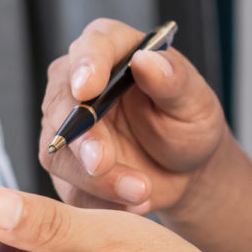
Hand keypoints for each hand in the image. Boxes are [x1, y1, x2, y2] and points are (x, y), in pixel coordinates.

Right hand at [41, 18, 227, 215]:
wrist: (184, 168)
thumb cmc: (188, 123)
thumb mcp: (194, 101)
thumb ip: (172, 80)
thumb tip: (146, 60)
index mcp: (111, 51)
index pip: (90, 47)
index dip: (86, 65)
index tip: (88, 89)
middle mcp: (76, 85)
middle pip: (61, 104)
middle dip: (81, 137)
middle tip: (102, 162)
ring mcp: (62, 127)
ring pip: (58, 153)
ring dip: (95, 179)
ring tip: (140, 192)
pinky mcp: (64, 167)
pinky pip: (69, 189)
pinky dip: (99, 202)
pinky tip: (131, 203)